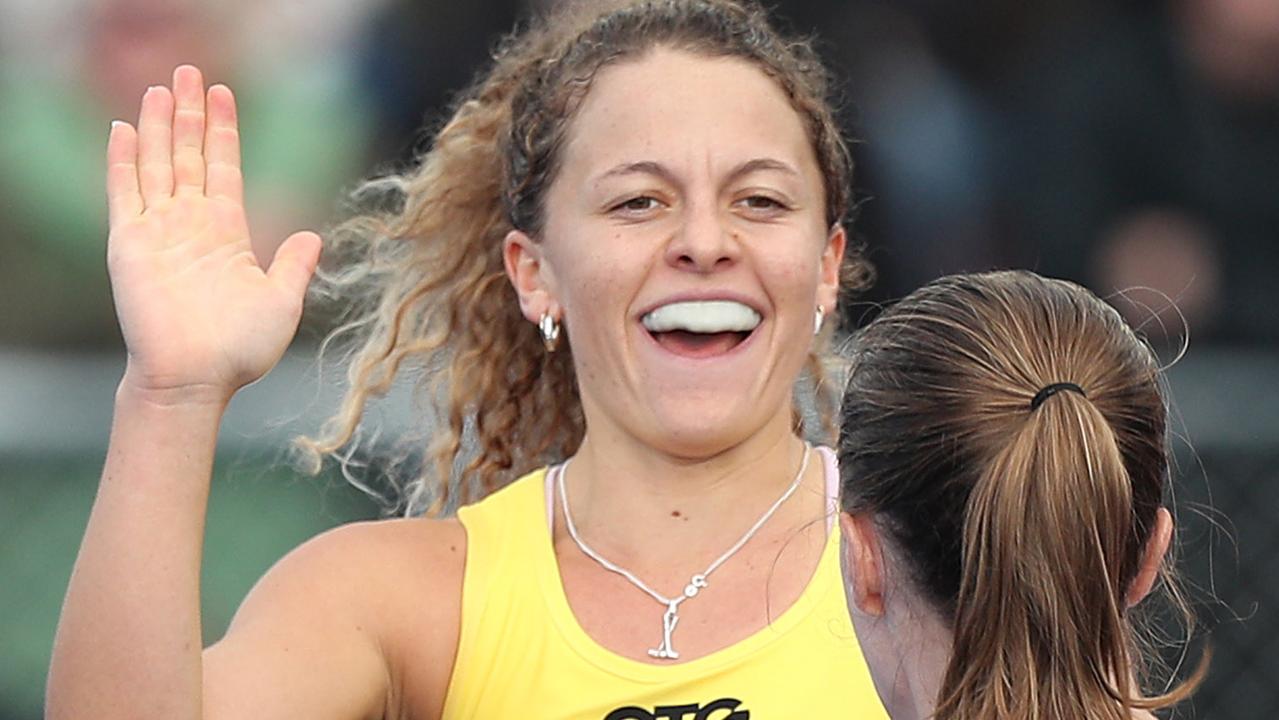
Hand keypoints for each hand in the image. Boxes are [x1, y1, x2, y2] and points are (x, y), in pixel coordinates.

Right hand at [107, 65, 321, 403]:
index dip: (224, 130)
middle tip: (190, 71)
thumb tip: (313, 236)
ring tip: (160, 87)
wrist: (197, 377)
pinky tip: (121, 129)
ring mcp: (159, 230)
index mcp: (227, 232)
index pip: (224, 167)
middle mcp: (191, 224)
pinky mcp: (130, 243)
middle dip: (190, 113)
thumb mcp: (282, 302)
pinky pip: (124, 192)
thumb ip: (293, 265)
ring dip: (158, 124)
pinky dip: (122, 160)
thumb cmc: (239, 350)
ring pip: (157, 163)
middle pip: (190, 154)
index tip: (223, 94)